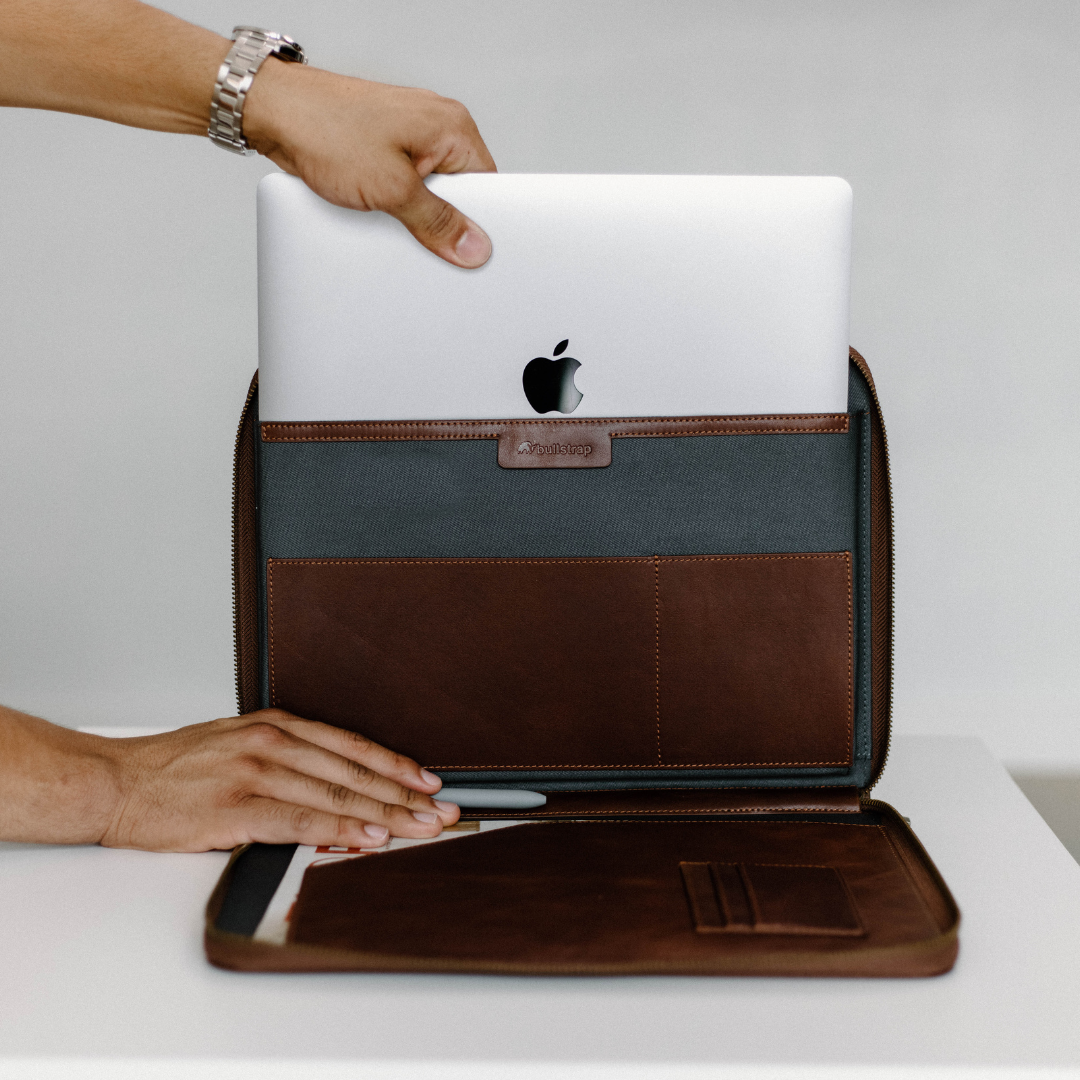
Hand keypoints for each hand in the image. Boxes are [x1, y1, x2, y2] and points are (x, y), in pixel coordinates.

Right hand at [0, 706, 459, 851]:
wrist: (117, 782)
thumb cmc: (176, 768)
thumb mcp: (238, 744)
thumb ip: (288, 759)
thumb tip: (338, 786)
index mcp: (275, 726)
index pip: (351, 746)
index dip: (395, 764)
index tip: (428, 781)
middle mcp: (271, 743)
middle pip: (353, 771)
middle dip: (403, 794)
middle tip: (441, 811)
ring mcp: (254, 774)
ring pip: (335, 795)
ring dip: (384, 814)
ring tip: (420, 828)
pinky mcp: (235, 809)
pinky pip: (299, 821)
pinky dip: (338, 831)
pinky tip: (367, 838)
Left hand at [244, 62, 495, 267]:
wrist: (272, 111)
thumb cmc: (325, 128)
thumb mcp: (391, 189)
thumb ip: (437, 222)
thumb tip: (473, 247)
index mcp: (452, 126)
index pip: (488, 186)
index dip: (478, 224)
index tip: (464, 249)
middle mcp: (435, 125)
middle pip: (459, 192)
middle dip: (441, 220)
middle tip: (417, 231)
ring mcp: (409, 135)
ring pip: (429, 192)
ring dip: (413, 213)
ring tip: (388, 212)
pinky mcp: (385, 146)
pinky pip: (404, 186)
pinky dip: (393, 203)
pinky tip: (375, 208)